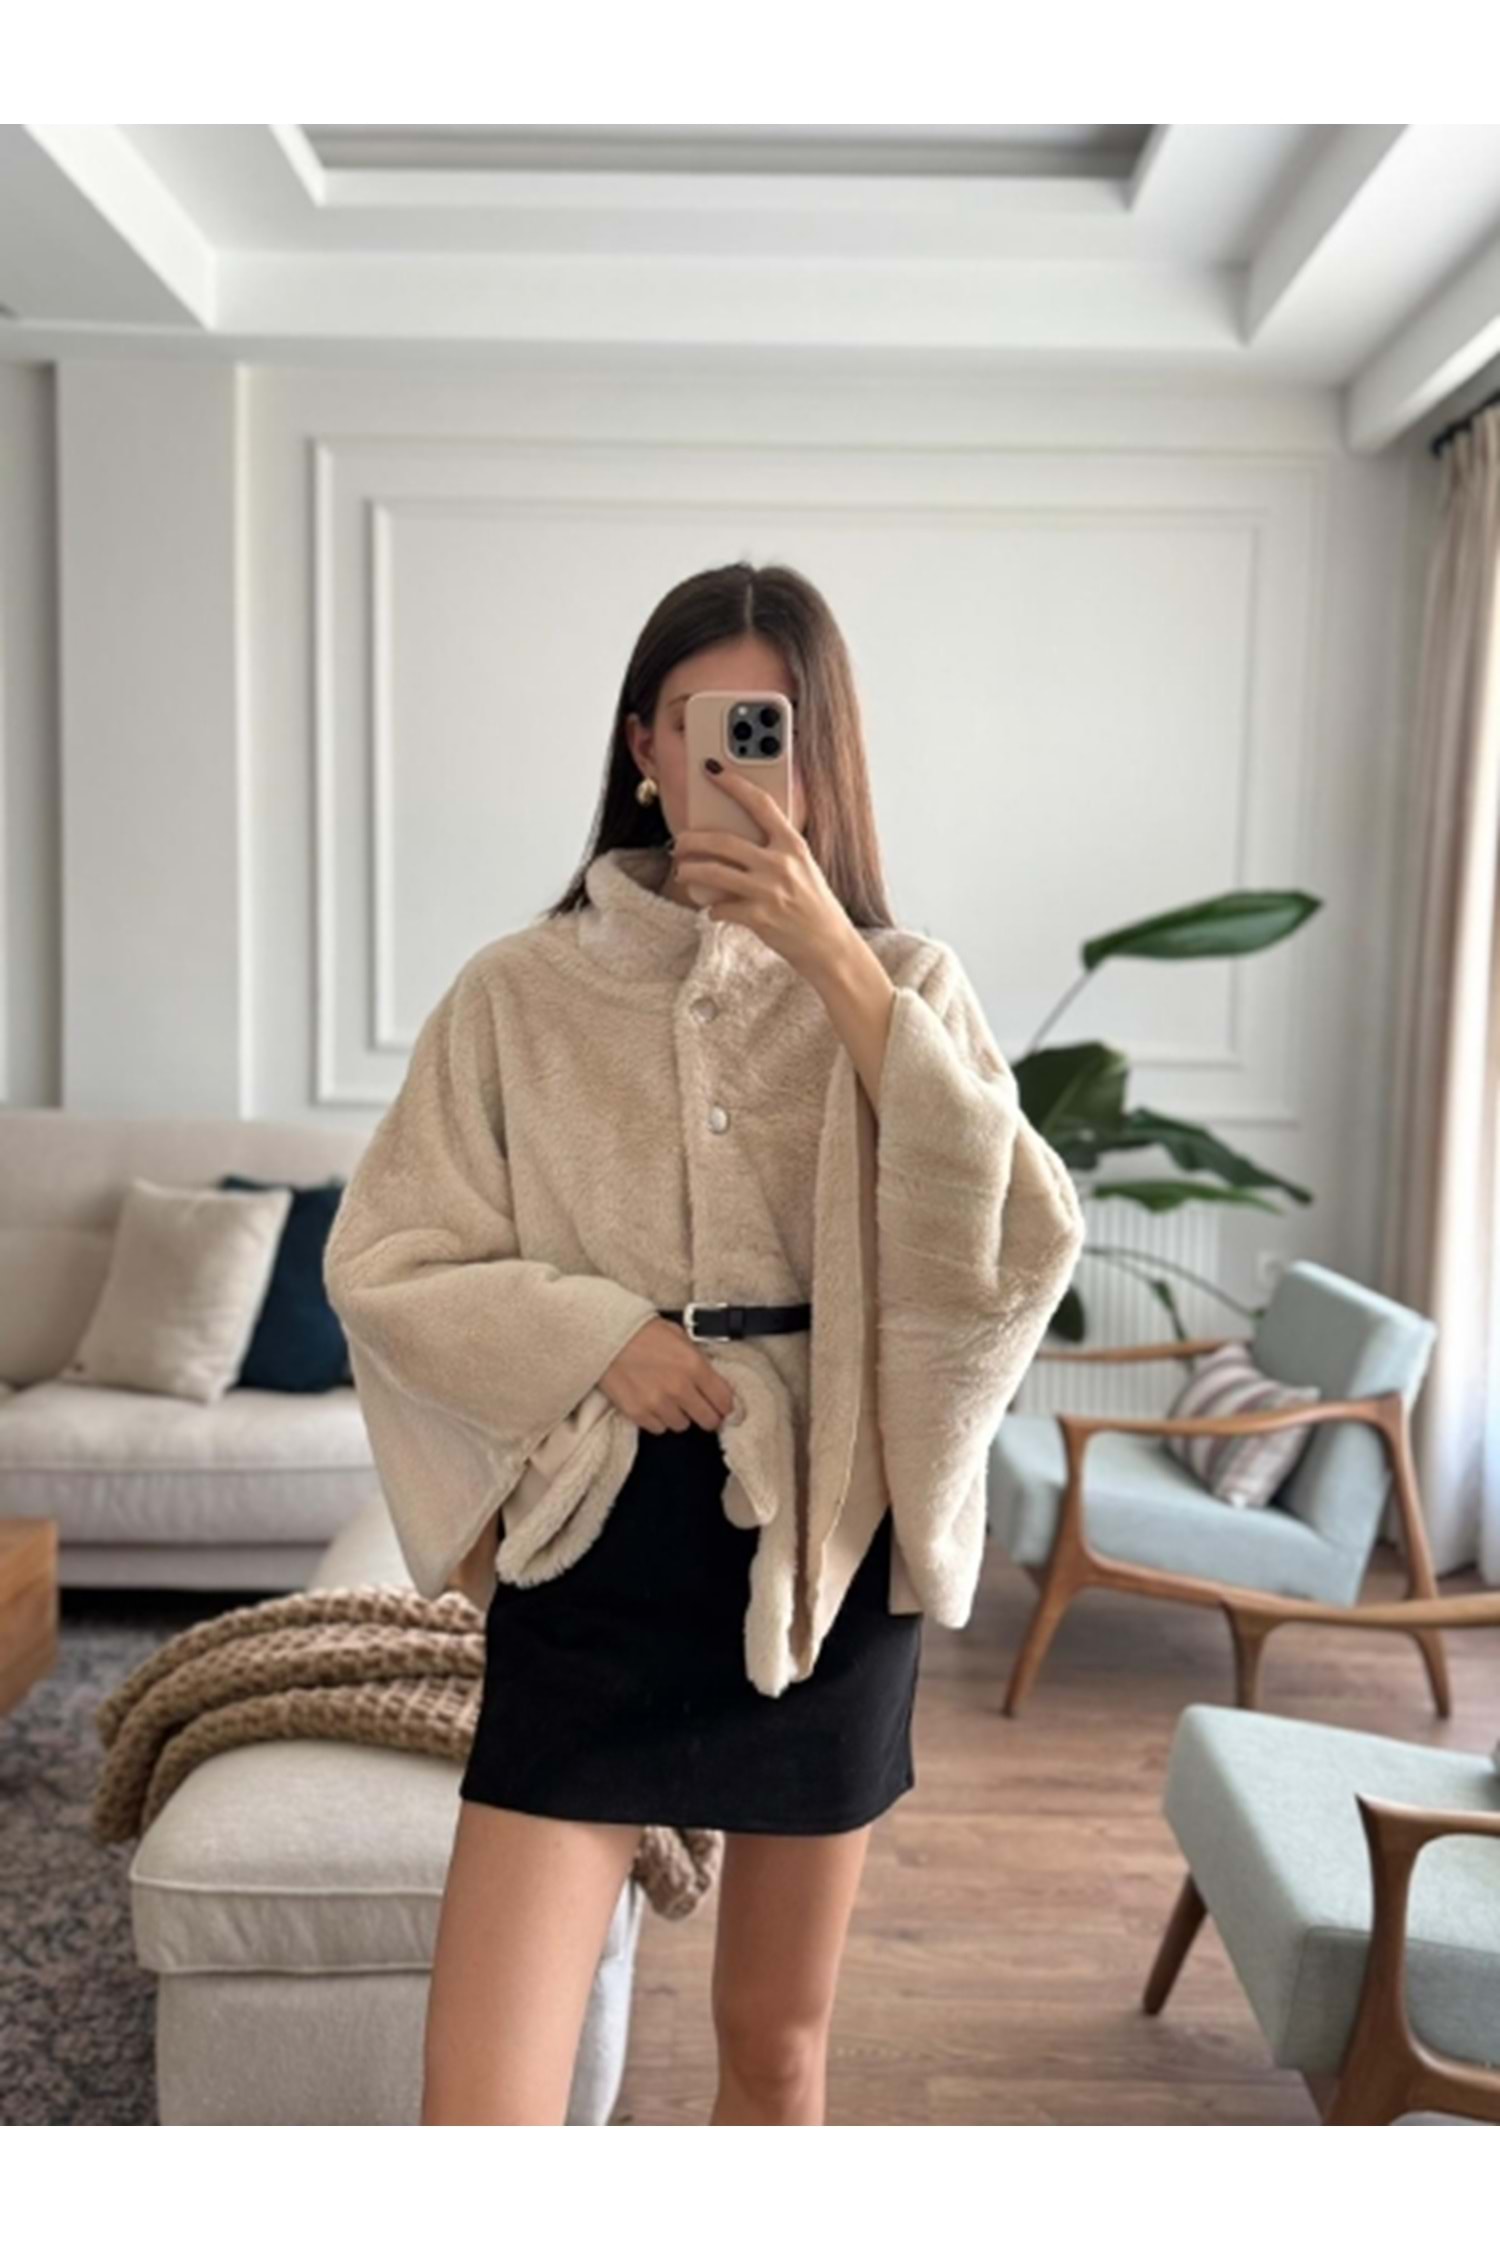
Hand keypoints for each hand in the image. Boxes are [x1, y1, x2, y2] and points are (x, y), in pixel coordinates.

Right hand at [599, 1317, 740, 1434]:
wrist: (605, 1335)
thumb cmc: (642, 1331)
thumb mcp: (680, 1336)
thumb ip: (698, 1360)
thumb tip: (712, 1381)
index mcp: (694, 1366)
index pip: (724, 1401)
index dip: (726, 1406)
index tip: (722, 1407)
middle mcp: (679, 1388)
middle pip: (708, 1420)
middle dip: (708, 1416)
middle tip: (701, 1409)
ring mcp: (658, 1403)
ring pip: (682, 1425)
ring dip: (679, 1415)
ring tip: (669, 1400)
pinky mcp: (638, 1413)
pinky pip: (658, 1428)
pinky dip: (658, 1419)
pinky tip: (652, 1403)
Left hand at [671, 764, 852, 976]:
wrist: (829, 944)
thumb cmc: (813, 903)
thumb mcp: (802, 867)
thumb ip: (776, 849)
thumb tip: (734, 838)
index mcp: (793, 845)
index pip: (760, 804)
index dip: (734, 784)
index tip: (712, 770)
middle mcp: (781, 863)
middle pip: (723, 841)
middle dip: (691, 840)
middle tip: (679, 842)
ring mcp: (769, 891)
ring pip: (713, 872)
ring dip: (689, 871)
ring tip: (682, 872)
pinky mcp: (759, 917)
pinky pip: (720, 908)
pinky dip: (711, 910)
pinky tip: (713, 910)